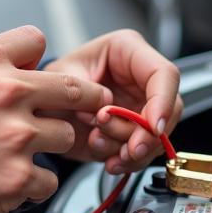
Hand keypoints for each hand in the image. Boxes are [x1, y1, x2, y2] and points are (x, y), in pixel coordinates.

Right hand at [0, 25, 112, 212]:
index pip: (36, 40)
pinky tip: (17, 182)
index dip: (35, 57)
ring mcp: (17, 136)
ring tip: (27, 152)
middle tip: (94, 104)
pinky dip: (35, 185)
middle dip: (85, 97)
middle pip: (73, 87)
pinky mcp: (18, 177)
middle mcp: (8, 92)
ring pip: (66, 135)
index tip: (38, 71)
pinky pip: (49, 180)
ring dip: (52, 144)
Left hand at [43, 29, 181, 174]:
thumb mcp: (59, 74)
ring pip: (157, 135)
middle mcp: (140, 78)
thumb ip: (80, 88)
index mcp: (128, 51)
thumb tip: (108, 110)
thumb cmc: (52, 79)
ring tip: (99, 144)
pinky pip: (144, 152)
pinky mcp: (134, 131)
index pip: (163, 73)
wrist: (43, 105)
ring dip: (131, 149)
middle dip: (147, 135)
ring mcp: (140, 106)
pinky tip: (108, 159)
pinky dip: (127, 162)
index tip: (153, 127)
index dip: (163, 102)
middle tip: (125, 149)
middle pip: (168, 108)